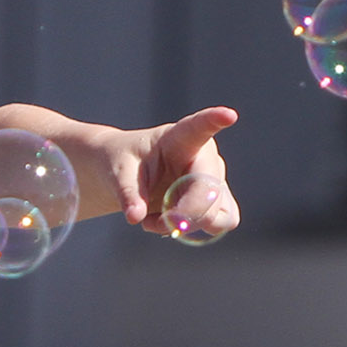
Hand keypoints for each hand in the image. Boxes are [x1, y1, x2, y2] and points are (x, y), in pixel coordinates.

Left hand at [110, 107, 239, 234]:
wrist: (130, 176)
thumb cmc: (125, 164)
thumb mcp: (118, 173)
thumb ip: (127, 193)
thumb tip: (135, 216)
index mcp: (180, 138)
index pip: (199, 127)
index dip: (214, 120)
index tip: (229, 115)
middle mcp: (206, 158)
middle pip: (211, 192)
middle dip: (184, 215)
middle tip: (150, 222)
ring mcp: (216, 181)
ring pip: (221, 215)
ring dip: (187, 226)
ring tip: (156, 220)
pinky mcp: (218, 202)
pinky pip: (218, 225)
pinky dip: (191, 232)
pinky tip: (167, 224)